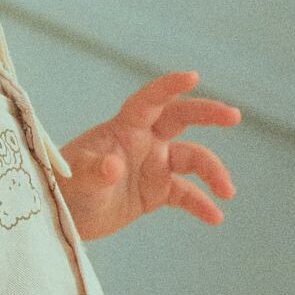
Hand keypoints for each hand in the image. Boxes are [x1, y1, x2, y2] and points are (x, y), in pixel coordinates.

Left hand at [58, 71, 239, 241]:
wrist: (61, 217)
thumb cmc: (61, 188)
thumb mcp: (74, 180)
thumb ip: (92, 172)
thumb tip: (113, 166)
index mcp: (123, 128)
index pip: (149, 101)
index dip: (169, 86)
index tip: (194, 77)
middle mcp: (143, 141)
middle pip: (181, 118)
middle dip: (208, 114)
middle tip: (233, 116)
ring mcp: (152, 165)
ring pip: (192, 159)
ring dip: (212, 172)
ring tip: (228, 192)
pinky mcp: (156, 192)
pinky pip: (185, 194)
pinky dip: (201, 204)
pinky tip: (215, 217)